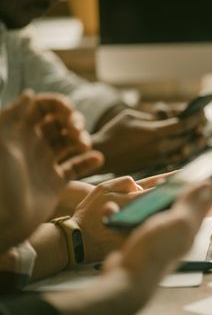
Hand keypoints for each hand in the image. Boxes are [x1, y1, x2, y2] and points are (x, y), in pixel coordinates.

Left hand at [0, 92, 102, 249]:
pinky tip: (97, 159)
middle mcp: (32, 145)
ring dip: (81, 138)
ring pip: (69, 142)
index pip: (41, 108)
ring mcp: (44, 163)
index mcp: (18, 132)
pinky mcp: (55, 182)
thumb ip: (14, 116)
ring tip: (84, 146)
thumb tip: (31, 94)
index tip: (68, 111)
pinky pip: (75, 167)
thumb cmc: (0, 181)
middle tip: (76, 132)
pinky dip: (88, 161)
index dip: (57, 105)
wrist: (2, 222)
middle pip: (59, 123)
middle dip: (73, 121)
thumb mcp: (1, 143)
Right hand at [45, 180, 211, 314]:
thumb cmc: (152, 252)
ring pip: (174, 209)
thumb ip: (192, 203)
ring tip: (174, 182)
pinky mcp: (149, 239)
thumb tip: (208, 184)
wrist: (127, 280)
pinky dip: (156, 206)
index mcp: (192, 226)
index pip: (209, 199)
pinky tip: (152, 202)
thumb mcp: (176, 223)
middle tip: (198, 170)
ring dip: (175, 194)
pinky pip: (156, 217)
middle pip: (193, 204)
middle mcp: (182, 231)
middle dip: (196, 186)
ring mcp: (166, 236)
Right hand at [92, 108, 206, 174]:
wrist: (102, 155)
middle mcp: (160, 146)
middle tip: (203, 122)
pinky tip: (187, 147)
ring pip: (183, 150)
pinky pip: (174, 158)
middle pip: (187, 138)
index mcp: (155, 132)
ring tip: (201, 137)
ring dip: (194, 143)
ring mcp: (158, 157)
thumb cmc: (113, 132)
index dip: (195, 118)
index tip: (202, 112)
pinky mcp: (154, 164)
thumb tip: (166, 118)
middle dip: (197, 130)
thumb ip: (151, 117)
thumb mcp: (131, 116)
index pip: (183, 125)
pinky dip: (183, 152)